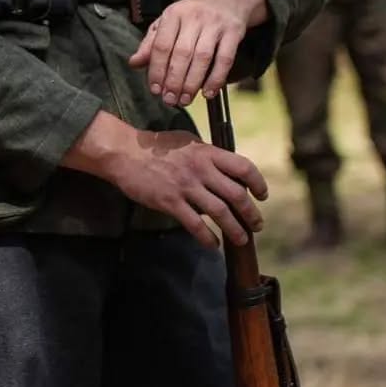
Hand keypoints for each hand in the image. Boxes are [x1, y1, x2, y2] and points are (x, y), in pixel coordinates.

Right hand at [62, 112, 267, 248]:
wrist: (123, 152)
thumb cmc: (155, 146)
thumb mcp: (186, 142)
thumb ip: (207, 155)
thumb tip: (227, 169)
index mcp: (206, 153)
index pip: (243, 167)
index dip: (258, 183)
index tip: (262, 196)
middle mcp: (200, 169)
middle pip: (236, 194)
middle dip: (251, 214)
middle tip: (256, 225)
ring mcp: (185, 186)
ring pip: (220, 212)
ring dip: (235, 230)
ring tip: (240, 239)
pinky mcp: (170, 201)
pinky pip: (195, 225)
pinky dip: (208, 238)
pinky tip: (213, 244)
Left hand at [129, 0, 268, 106]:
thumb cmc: (192, 14)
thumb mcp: (167, 23)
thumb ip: (150, 43)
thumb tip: (133, 63)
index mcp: (173, 14)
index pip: (161, 45)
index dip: (157, 69)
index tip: (155, 88)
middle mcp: (193, 18)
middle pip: (182, 54)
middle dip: (174, 80)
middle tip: (170, 99)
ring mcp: (215, 25)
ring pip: (203, 58)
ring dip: (193, 83)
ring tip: (185, 99)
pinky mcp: (233, 33)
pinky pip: (225, 59)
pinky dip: (216, 78)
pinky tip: (208, 92)